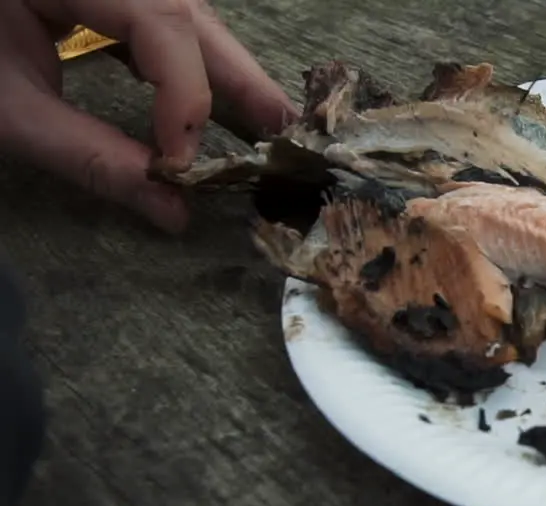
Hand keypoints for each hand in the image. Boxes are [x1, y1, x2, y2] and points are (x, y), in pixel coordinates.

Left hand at [0, 0, 298, 233]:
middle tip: (285, 134)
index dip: (181, 96)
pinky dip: (189, 61)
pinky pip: (159, 19)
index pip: (157, 22)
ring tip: (265, 122)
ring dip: (224, 70)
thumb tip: (174, 212)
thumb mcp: (7, 110)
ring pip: (182, 11)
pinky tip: (213, 99)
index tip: (182, 167)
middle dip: (236, 75)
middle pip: (185, 8)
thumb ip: (91, 157)